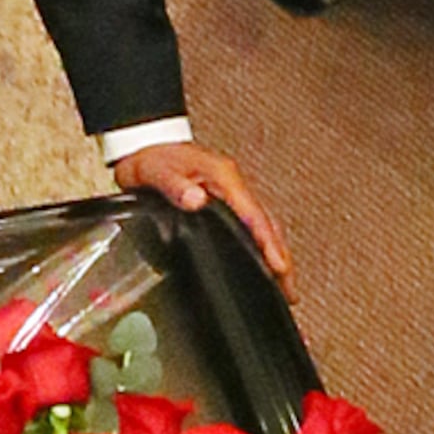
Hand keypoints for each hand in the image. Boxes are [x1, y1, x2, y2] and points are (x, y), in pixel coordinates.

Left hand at [110, 137, 289, 283]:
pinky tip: (261, 262)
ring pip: (262, 226)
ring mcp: (230, 193)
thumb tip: (195, 199)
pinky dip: (261, 245)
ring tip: (282, 284)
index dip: (267, 242)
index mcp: (222, 177)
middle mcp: (231, 185)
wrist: (145, 146)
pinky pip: (250, 225)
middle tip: (288, 287)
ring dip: (274, 253)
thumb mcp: (156, 172)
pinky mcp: (225, 201)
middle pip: (266, 224)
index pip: (253, 214)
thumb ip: (174, 186)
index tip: (278, 265)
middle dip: (280, 256)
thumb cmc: (152, 158)